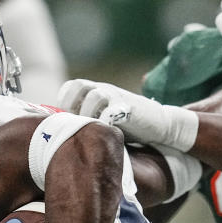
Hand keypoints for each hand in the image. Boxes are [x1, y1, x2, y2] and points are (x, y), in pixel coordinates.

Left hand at [57, 78, 198, 150]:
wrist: (161, 125)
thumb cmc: (128, 127)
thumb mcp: (103, 122)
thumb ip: (85, 123)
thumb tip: (61, 137)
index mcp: (96, 91)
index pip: (71, 86)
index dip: (64, 102)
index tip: (63, 120)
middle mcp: (105, 90)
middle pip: (79, 85)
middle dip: (71, 105)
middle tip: (74, 124)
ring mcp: (118, 97)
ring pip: (95, 95)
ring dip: (87, 113)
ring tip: (89, 129)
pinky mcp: (130, 108)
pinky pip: (112, 110)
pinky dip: (105, 121)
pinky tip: (104, 133)